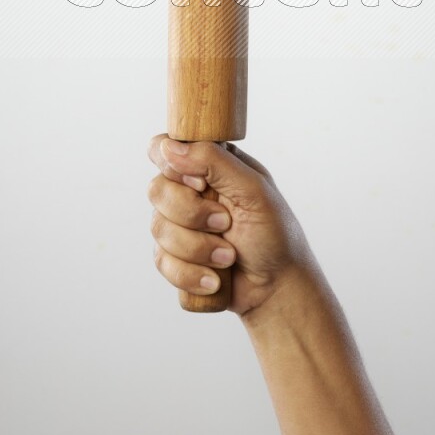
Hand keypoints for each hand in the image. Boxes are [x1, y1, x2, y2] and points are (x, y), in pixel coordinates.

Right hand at [147, 134, 313, 315]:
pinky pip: (162, 262)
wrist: (277, 288)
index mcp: (208, 165)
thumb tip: (170, 147)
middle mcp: (189, 191)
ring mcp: (179, 225)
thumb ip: (213, 160)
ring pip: (158, 229)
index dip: (172, 167)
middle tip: (226, 223)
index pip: (164, 147)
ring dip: (198, 248)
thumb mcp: (253, 189)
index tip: (200, 185)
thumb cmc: (274, 233)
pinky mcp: (174, 258)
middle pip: (157, 190)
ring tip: (228, 257)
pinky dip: (191, 274)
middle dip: (193, 215)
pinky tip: (215, 279)